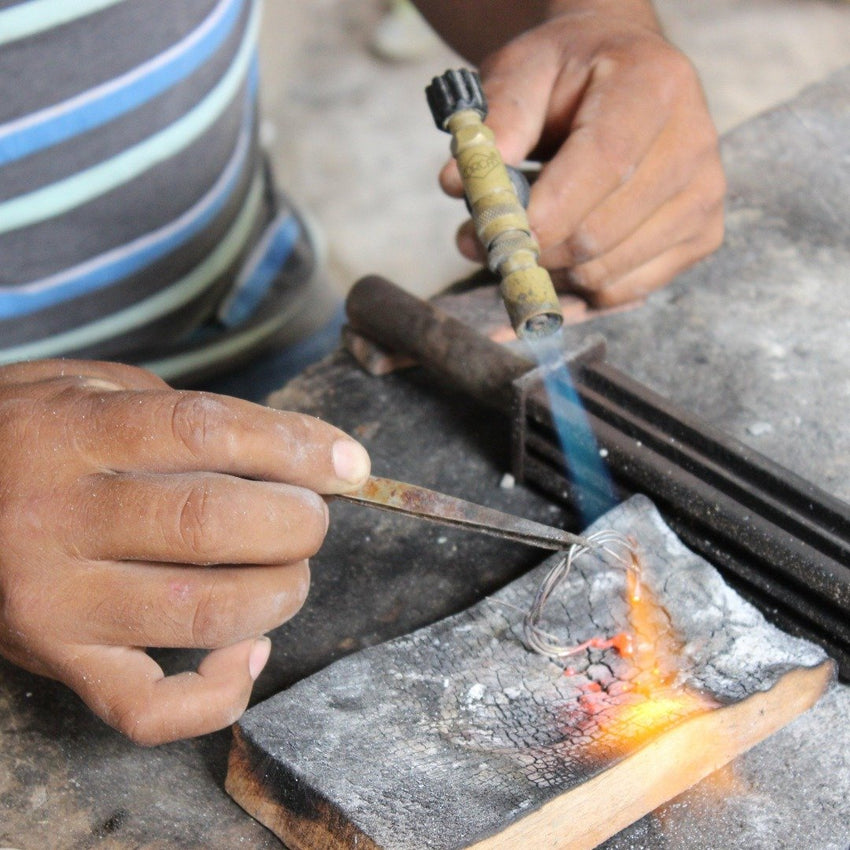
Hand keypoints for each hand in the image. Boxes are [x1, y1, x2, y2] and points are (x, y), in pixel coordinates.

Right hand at [0, 360, 369, 743]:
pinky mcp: (58, 664)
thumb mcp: (96, 389)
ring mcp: (54, 602)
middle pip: (210, 526)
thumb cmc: (34, 434)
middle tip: (310, 514)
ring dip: (279, 593)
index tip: (346, 461)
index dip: (294, 446)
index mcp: (69, 435)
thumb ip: (191, 416)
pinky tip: (249, 649)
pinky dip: (222, 692)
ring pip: (201, 614)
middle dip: (295, 522)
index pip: (204, 432)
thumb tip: (308, 456)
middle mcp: (55, 520)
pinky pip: (150, 710)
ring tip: (288, 569)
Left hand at [440, 8, 725, 305]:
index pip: (604, 166)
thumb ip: (495, 121)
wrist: (623, 74)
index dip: (545, 214)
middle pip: (599, 234)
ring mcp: (703, 198)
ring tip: (524, 235)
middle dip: (531, 250)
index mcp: (655, 86)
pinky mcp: (701, 237)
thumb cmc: (568, 75)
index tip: (493, 234)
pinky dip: (578, 287)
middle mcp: (694, 145)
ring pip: (605, 273)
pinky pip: (622, 292)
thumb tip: (460, 184)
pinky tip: (561, 251)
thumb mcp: (522, 71)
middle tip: (482, 239)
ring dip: (548, 271)